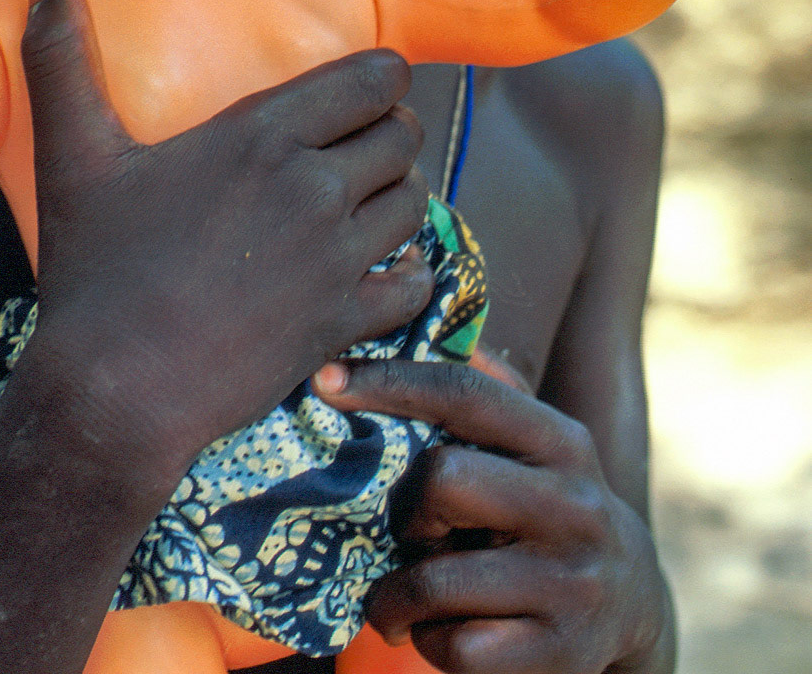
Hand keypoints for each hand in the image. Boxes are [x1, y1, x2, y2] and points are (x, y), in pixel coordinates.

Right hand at [15, 0, 434, 476]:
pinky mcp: (345, 322)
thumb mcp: (73, 153)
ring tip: (361, 204)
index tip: (362, 91)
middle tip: (356, 148)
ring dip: (397, 198)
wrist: (114, 391)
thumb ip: (63, 57)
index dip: (380, 79)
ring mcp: (336, 258)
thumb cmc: (93, 268)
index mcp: (262, 133)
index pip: (376, 78)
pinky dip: (405, 274)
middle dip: (388, 134)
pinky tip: (372, 272)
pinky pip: (416, 283)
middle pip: (403, 134)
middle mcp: (313, 186)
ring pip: (415, 203)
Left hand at [316, 360, 672, 673]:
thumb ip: (492, 393)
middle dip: (408, 510)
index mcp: (561, 441)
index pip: (465, 393)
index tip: (325, 380)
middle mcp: (574, 505)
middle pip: (442, 479)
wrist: (635, 603)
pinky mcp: (559, 652)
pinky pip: (456, 647)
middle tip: (411, 531)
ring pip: (436, 580)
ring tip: (395, 599)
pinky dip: (431, 643)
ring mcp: (570, 583)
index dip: (389, 381)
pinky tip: (442, 633)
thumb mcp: (541, 445)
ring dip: (396, 595)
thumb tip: (437, 320)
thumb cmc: (552, 506)